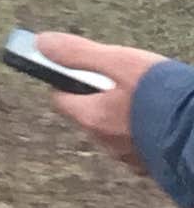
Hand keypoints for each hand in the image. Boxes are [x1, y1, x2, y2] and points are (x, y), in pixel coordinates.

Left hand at [32, 34, 165, 166]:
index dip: (68, 81)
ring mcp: (130, 157)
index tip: (81, 70)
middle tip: (124, 82)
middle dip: (99, 98)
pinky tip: (162, 119)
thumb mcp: (121, 63)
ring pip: (115, 131)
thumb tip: (42, 43)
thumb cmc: (164, 97)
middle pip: (88, 115)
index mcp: (92, 118)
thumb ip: (79, 53)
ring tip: (148, 100)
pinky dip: (144, 131)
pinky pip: (140, 144)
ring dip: (124, 116)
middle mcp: (106, 143)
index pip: (60, 98)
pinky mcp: (154, 165)